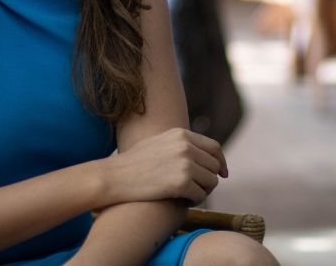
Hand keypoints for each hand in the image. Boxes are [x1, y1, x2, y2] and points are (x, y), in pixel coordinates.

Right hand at [98, 128, 227, 205]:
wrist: (113, 177)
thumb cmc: (133, 164)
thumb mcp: (159, 143)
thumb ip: (180, 145)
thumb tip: (202, 156)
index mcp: (181, 134)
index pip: (214, 147)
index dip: (221, 162)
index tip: (222, 174)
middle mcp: (186, 146)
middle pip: (215, 166)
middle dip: (208, 180)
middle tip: (196, 190)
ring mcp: (184, 163)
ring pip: (211, 182)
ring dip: (202, 192)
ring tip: (186, 196)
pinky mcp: (180, 182)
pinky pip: (200, 195)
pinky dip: (194, 201)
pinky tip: (181, 201)